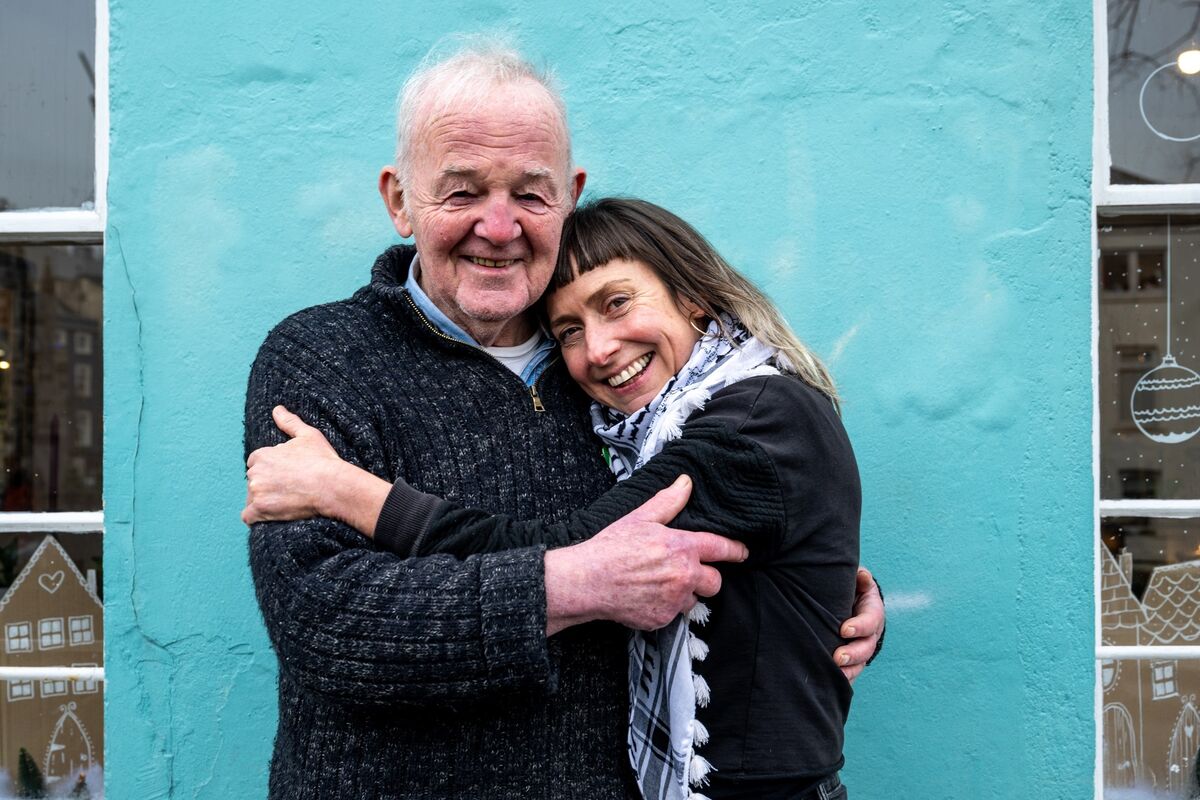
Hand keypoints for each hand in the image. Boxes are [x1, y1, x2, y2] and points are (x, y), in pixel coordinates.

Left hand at [242, 406, 344, 524]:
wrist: (333, 486)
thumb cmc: (323, 460)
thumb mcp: (308, 436)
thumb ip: (289, 422)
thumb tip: (277, 409)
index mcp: (262, 455)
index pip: (256, 463)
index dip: (271, 470)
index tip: (285, 476)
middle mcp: (255, 472)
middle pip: (254, 481)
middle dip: (266, 485)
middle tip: (288, 490)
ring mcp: (257, 491)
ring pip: (251, 499)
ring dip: (263, 502)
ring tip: (285, 503)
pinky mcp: (261, 510)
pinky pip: (248, 517)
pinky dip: (257, 517)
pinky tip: (271, 515)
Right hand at [544, 475, 748, 633]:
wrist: (588, 581)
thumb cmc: (612, 547)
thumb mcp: (640, 518)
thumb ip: (669, 502)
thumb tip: (686, 482)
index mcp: (682, 547)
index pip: (721, 549)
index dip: (736, 551)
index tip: (742, 553)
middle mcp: (684, 576)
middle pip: (715, 582)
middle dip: (706, 578)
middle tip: (686, 572)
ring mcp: (674, 601)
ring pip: (693, 600)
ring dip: (684, 594)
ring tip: (659, 585)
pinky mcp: (662, 620)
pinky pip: (673, 615)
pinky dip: (664, 607)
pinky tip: (646, 597)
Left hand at [833, 566, 884, 682]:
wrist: (851, 603)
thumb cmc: (851, 589)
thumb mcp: (857, 580)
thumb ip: (859, 578)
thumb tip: (862, 576)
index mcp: (872, 612)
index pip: (870, 621)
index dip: (860, 626)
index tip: (844, 629)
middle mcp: (870, 634)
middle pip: (866, 648)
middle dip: (853, 654)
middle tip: (838, 657)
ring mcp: (862, 649)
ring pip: (859, 664)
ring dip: (848, 671)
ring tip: (834, 673)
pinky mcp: (852, 660)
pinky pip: (850, 672)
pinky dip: (842, 678)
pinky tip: (830, 682)